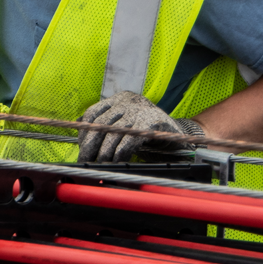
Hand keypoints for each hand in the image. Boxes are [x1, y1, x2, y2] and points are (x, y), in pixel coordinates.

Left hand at [77, 89, 203, 164]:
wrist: (181, 136)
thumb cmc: (148, 134)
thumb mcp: (125, 127)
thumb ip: (107, 130)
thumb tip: (84, 145)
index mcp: (119, 99)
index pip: (92, 113)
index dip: (83, 132)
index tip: (81, 148)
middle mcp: (128, 101)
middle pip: (100, 123)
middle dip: (91, 146)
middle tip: (86, 161)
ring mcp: (141, 109)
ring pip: (114, 133)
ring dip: (104, 152)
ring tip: (101, 164)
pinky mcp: (153, 122)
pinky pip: (130, 139)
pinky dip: (121, 153)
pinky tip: (117, 162)